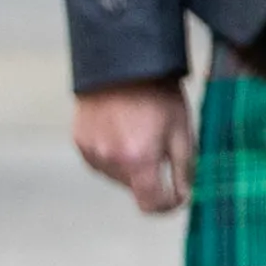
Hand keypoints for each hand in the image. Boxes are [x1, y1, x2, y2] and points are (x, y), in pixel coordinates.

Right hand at [74, 78, 196, 213]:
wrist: (123, 60)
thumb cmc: (158, 93)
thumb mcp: (182, 130)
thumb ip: (185, 169)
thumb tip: (185, 196)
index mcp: (138, 160)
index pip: (151, 204)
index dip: (169, 204)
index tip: (177, 192)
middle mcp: (110, 161)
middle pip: (135, 188)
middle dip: (150, 176)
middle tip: (160, 145)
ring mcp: (91, 152)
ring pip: (117, 176)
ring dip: (130, 165)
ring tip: (138, 132)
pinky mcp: (80, 141)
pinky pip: (100, 161)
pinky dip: (113, 154)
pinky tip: (121, 130)